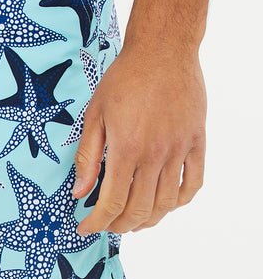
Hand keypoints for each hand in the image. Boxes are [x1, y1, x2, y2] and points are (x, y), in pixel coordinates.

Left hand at [71, 44, 205, 234]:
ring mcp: (180, 149)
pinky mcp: (196, 142)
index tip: (86, 228)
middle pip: (141, 209)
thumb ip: (88, 156)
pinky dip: (179, 201)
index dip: (98, 221)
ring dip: (149, 220)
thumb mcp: (95, 114)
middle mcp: (156, 154)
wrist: (163, 50)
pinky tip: (165, 204)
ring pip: (167, 202)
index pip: (113, 202)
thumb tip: (80, 192)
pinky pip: (193, 183)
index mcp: (127, 148)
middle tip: (108, 225)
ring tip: (134, 222)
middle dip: (120, 225)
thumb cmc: (124, 78)